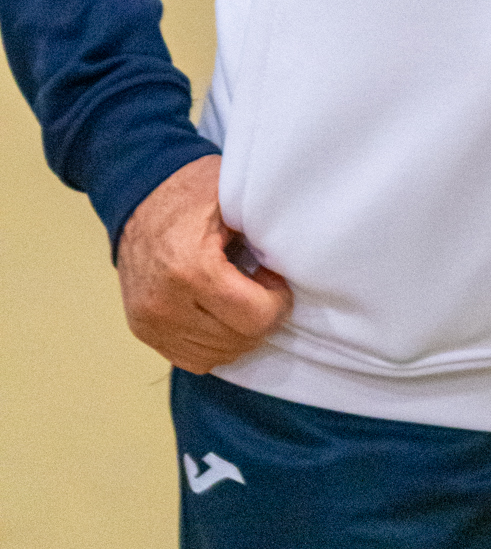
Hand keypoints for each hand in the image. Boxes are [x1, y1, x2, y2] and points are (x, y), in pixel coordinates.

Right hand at [116, 157, 290, 372]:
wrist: (137, 193)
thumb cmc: (191, 190)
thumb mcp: (234, 197)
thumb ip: (263, 230)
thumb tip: (294, 260)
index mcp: (191, 269)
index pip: (254, 318)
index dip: (278, 302)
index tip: (276, 279)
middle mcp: (164, 305)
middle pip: (237, 341)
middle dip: (260, 317)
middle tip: (262, 285)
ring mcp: (150, 323)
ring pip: (216, 356)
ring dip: (238, 333)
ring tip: (241, 296)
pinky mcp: (142, 332)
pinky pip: (191, 359)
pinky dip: (214, 344)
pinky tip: (221, 313)